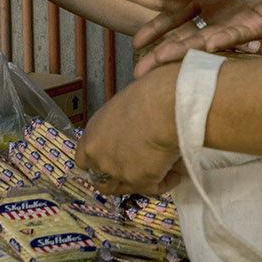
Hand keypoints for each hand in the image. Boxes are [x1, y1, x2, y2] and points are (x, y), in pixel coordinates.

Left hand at [78, 65, 183, 194]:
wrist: (167, 106)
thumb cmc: (154, 91)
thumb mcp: (132, 82)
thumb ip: (130, 89)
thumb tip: (140, 73)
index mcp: (93, 132)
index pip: (85, 159)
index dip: (101, 161)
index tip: (115, 158)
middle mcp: (99, 155)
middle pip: (101, 179)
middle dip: (119, 177)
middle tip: (139, 168)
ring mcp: (118, 171)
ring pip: (126, 187)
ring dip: (142, 181)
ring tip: (161, 169)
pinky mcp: (140, 181)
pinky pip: (154, 188)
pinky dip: (166, 181)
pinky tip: (176, 172)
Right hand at [134, 0, 261, 73]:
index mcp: (206, 0)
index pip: (175, 15)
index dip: (156, 28)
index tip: (138, 41)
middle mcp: (216, 18)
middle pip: (182, 38)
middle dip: (161, 53)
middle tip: (139, 71)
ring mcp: (233, 25)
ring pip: (203, 42)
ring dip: (182, 52)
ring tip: (161, 61)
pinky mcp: (254, 28)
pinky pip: (235, 35)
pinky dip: (222, 41)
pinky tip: (206, 47)